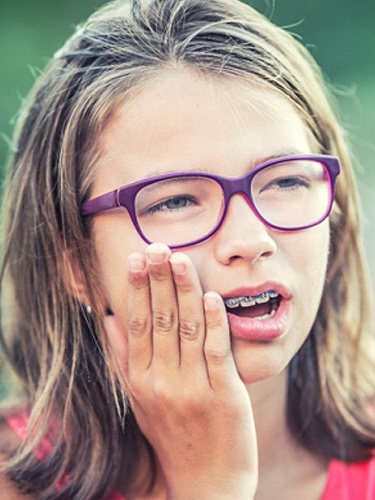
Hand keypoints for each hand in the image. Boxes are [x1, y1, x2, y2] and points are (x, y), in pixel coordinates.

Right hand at [106, 243, 257, 498]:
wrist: (204, 485)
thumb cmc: (171, 435)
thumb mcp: (137, 400)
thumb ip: (122, 358)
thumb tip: (107, 318)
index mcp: (140, 380)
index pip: (136, 324)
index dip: (137, 289)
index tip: (137, 258)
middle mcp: (162, 382)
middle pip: (159, 320)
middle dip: (159, 280)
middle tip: (158, 246)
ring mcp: (193, 388)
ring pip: (187, 329)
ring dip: (184, 290)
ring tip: (180, 259)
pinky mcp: (224, 396)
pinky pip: (217, 352)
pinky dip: (214, 322)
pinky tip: (211, 296)